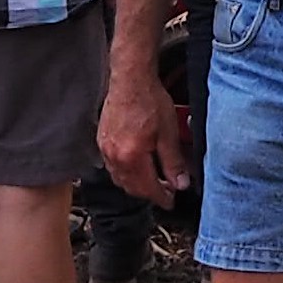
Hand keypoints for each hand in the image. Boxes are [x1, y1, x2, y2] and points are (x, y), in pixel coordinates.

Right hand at [99, 69, 190, 203]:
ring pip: (120, 179)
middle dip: (149, 193)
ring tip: (154, 181)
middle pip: (131, 187)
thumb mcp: (168, 133)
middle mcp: (114, 157)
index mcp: (132, 157)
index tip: (171, 202)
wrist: (131, 80)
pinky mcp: (102, 141)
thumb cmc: (150, 101)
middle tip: (166, 192)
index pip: (148, 188)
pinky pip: (112, 167)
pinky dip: (125, 173)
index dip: (161, 198)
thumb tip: (181, 184)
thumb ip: (173, 162)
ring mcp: (105, 150)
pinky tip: (136, 167)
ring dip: (136, 185)